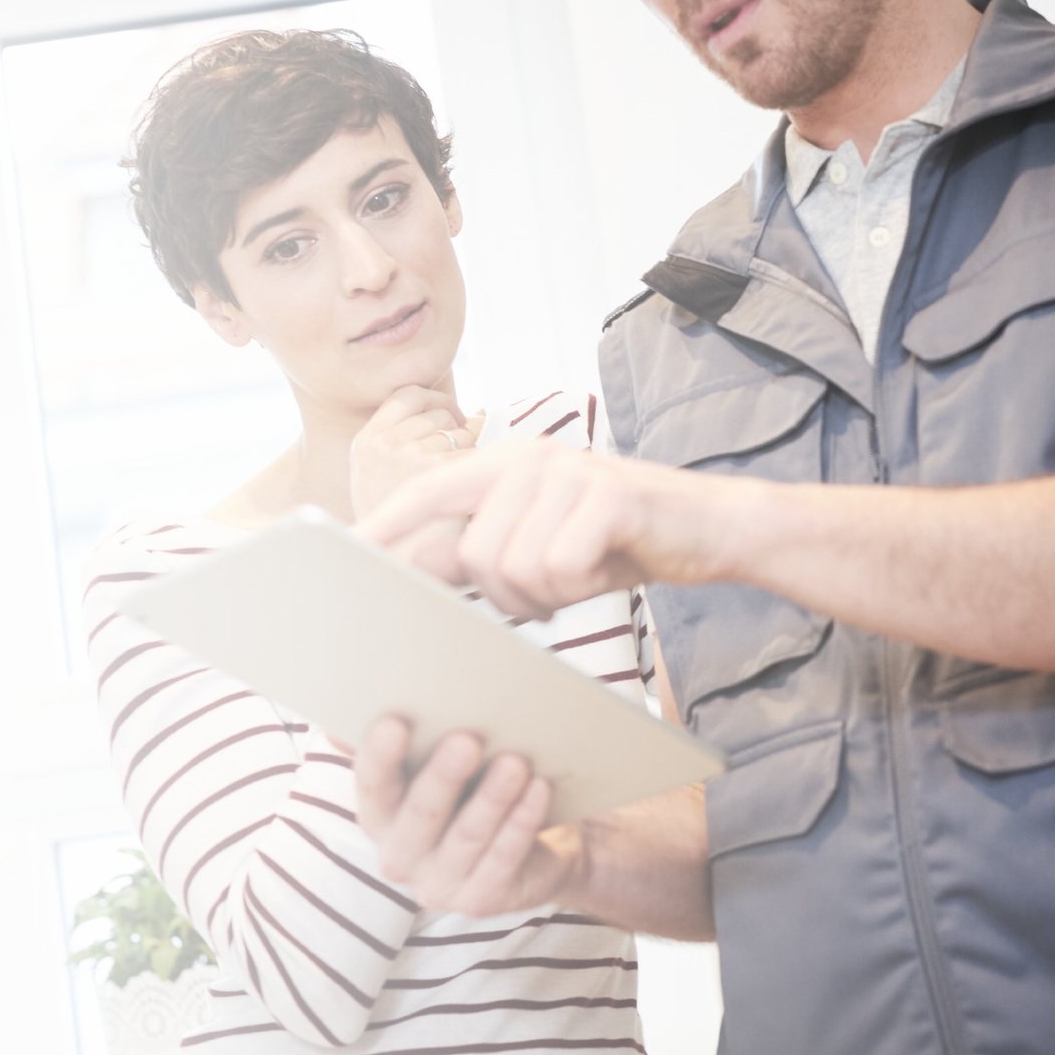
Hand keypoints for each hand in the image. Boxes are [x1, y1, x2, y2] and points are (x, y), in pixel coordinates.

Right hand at [349, 387, 483, 520]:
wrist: (399, 566)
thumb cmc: (397, 527)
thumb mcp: (377, 476)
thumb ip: (400, 440)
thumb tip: (466, 413)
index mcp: (366, 441)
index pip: (407, 395)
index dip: (435, 399)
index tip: (451, 414)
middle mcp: (383, 444)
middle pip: (438, 412)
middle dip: (456, 427)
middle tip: (460, 453)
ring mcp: (407, 455)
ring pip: (460, 432)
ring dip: (469, 450)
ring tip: (460, 479)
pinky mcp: (434, 471)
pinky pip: (473, 452)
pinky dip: (479, 468)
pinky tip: (470, 489)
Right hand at [353, 718, 582, 915]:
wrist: (525, 846)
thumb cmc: (470, 790)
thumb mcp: (435, 764)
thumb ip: (406, 738)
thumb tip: (378, 693)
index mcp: (377, 816)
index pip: (372, 785)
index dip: (379, 756)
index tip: (394, 722)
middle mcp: (398, 857)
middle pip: (420, 815)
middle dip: (443, 776)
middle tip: (467, 739)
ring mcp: (437, 886)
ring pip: (468, 838)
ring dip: (493, 798)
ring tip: (515, 761)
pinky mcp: (478, 901)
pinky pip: (503, 859)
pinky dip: (522, 823)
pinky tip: (539, 789)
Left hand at [358, 437, 743, 619]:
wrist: (711, 528)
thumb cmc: (616, 542)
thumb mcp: (538, 546)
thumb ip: (479, 550)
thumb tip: (414, 569)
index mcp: (505, 465)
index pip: (427, 492)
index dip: (384, 526)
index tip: (343, 554)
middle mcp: (529, 458)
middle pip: (471, 554)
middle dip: (504, 596)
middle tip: (546, 595)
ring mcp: (568, 472)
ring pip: (513, 568)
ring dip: (546, 595)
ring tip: (579, 576)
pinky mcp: (606, 495)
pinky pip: (559, 569)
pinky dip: (580, 588)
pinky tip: (605, 568)